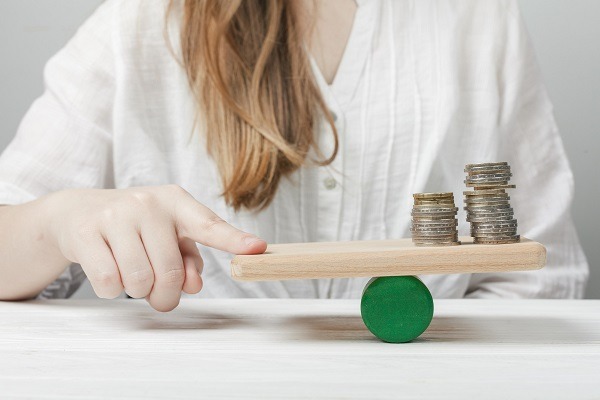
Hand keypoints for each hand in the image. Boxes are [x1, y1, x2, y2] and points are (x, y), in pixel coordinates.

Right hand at [46, 185, 265, 310]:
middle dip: (165, 295)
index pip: (209, 225)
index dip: (234, 240)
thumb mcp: (167, 234)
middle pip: (169, 272)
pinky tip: (110, 271)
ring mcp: (115, 215)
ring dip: (138, 291)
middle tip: (159, 294)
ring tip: (132, 275)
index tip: (258, 249)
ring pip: (138, 280)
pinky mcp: (86, 232)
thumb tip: (194, 285)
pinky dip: (111, 289)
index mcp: (176, 201)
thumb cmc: (135, 227)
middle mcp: (148, 203)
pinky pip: (109, 282)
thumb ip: (188, 259)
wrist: (78, 211)